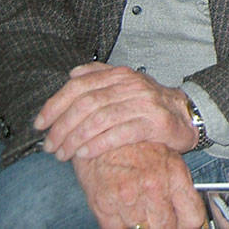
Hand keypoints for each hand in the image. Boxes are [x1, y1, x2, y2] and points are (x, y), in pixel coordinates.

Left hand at [35, 62, 197, 161]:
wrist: (188, 115)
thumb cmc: (149, 104)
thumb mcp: (126, 84)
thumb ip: (100, 76)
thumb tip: (72, 74)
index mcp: (119, 74)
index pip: (79, 85)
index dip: (55, 104)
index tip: (40, 124)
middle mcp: (131, 85)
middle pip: (86, 103)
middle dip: (62, 127)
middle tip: (49, 146)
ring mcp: (144, 103)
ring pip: (100, 119)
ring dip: (75, 138)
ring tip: (63, 154)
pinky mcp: (155, 123)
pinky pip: (120, 133)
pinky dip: (98, 144)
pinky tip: (84, 154)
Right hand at [73, 141, 205, 228]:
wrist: (101, 128)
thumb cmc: (136, 145)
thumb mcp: (167, 159)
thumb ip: (179, 188)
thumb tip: (189, 219)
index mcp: (174, 173)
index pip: (192, 217)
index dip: (186, 225)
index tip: (180, 224)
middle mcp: (153, 185)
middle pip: (166, 227)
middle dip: (164, 226)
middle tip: (156, 219)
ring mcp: (128, 195)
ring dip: (140, 225)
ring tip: (138, 213)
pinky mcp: (104, 202)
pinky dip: (121, 227)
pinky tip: (122, 214)